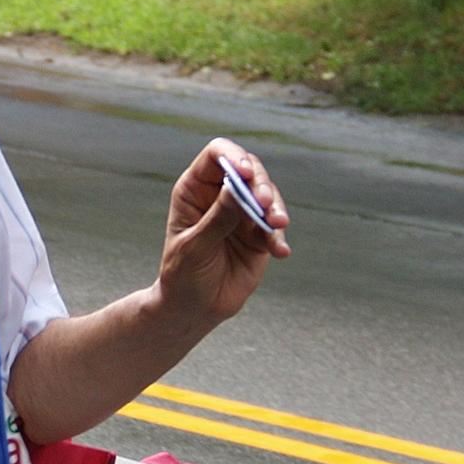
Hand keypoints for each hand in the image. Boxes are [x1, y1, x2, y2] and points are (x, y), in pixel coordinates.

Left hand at [156, 139, 289, 325]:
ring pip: (268, 195)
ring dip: (275, 209)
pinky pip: (275, 226)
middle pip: (249, 170)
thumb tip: (236, 185)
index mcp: (195, 189)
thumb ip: (218, 217)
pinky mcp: (259, 234)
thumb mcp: (196, 245)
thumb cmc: (183, 274)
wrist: (195, 307)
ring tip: (277, 227)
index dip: (233, 157)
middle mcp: (220, 195)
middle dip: (260, 185)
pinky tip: (280, 252)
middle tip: (265, 205)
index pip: (217, 155)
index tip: (245, 173)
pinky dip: (279, 236)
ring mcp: (241, 213)